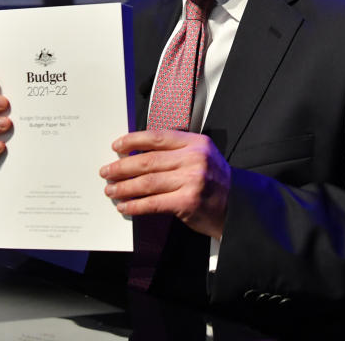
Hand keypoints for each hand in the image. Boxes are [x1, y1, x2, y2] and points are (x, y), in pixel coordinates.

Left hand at [100, 130, 230, 238]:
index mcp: (196, 143)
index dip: (133, 140)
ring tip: (110, 189)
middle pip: (148, 160)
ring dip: (124, 187)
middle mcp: (194, 159)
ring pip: (147, 182)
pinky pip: (153, 203)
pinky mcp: (187, 202)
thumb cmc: (215, 182)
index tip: (117, 145)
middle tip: (106, 171)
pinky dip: (135, 205)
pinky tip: (124, 205)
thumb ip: (175, 152)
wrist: (238, 207)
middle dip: (122, 166)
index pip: (157, 137)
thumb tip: (137, 154)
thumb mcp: (201, 156)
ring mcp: (191, 181)